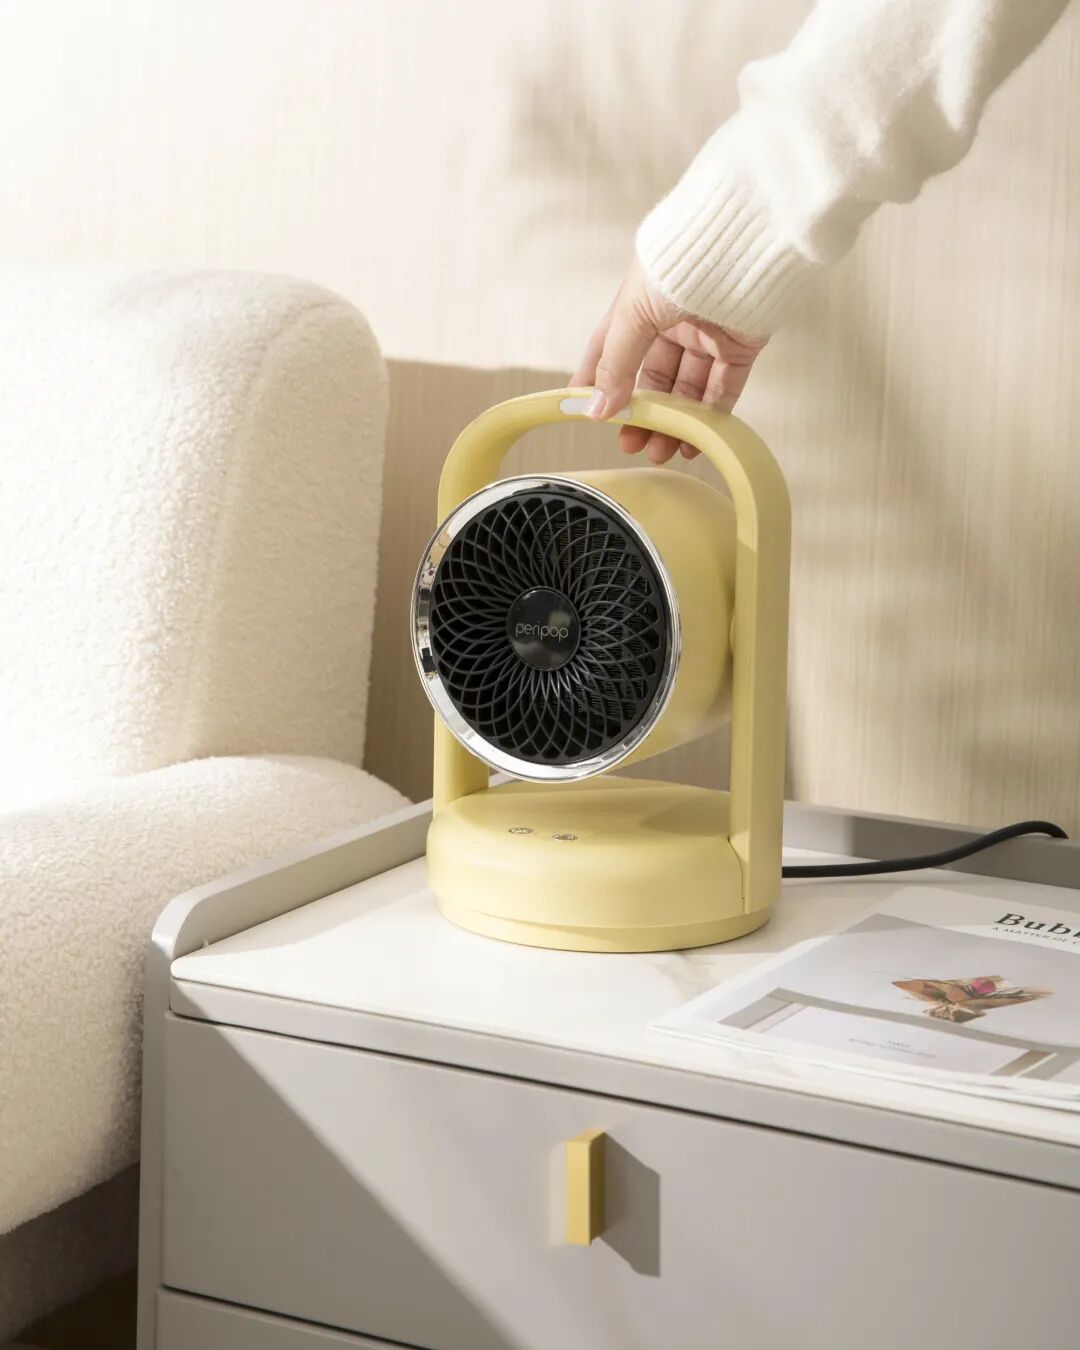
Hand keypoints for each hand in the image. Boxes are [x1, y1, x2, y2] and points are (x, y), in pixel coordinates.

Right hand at [572, 257, 767, 463]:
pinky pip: (723, 387)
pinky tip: (695, 440)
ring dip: (674, 423)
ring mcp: (708, 333)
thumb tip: (596, 408)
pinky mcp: (741, 344)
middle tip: (630, 443)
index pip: (611, 350)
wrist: (741, 244)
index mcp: (640, 304)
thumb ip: (614, 364)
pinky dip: (709, 416)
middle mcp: (672, 319)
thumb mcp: (632, 314)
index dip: (597, 382)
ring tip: (661, 450)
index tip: (586, 412)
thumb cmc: (682, 261)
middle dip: (642, 414)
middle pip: (653, 378)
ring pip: (687, 389)